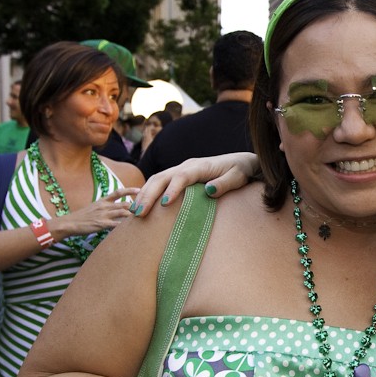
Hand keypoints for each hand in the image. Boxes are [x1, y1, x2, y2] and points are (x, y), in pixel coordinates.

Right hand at [52, 187, 137, 237]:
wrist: (70, 223)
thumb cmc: (83, 216)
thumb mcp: (95, 207)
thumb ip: (106, 207)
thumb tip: (118, 208)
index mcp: (103, 200)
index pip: (118, 192)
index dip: (130, 190)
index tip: (140, 190)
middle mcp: (104, 206)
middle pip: (125, 203)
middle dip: (136, 206)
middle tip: (147, 208)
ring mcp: (103, 215)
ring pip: (122, 212)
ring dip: (133, 215)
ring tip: (142, 217)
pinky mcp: (101, 224)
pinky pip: (116, 224)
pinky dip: (124, 226)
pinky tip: (131, 229)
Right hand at [132, 153, 259, 215]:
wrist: (241, 162)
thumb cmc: (240, 171)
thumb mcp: (238, 177)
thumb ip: (225, 184)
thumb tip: (209, 191)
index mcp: (200, 166)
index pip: (182, 176)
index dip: (172, 189)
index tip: (164, 204)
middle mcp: (187, 166)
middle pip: (162, 177)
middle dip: (148, 194)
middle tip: (138, 214)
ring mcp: (181, 170)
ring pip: (157, 179)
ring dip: (144, 195)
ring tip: (134, 213)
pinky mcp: (179, 177)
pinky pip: (160, 183)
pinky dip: (148, 193)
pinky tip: (140, 206)